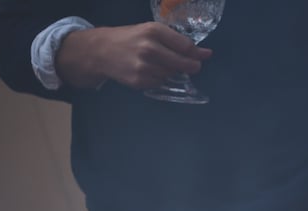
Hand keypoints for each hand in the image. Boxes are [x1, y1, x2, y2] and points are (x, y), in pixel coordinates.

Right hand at [56, 23, 211, 90]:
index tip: (204, 55)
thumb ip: (177, 41)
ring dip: (172, 72)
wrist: (101, 50)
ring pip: (172, 74)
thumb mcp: (151, 32)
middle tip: (193, 66)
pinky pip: (160, 82)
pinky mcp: (139, 80)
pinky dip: (160, 79)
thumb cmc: (130, 38)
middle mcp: (149, 48)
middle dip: (192, 66)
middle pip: (182, 63)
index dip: (197, 53)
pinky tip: (150, 71)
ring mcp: (144, 66)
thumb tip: (206, 53)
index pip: (185, 46)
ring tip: (160, 64)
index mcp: (153, 31)